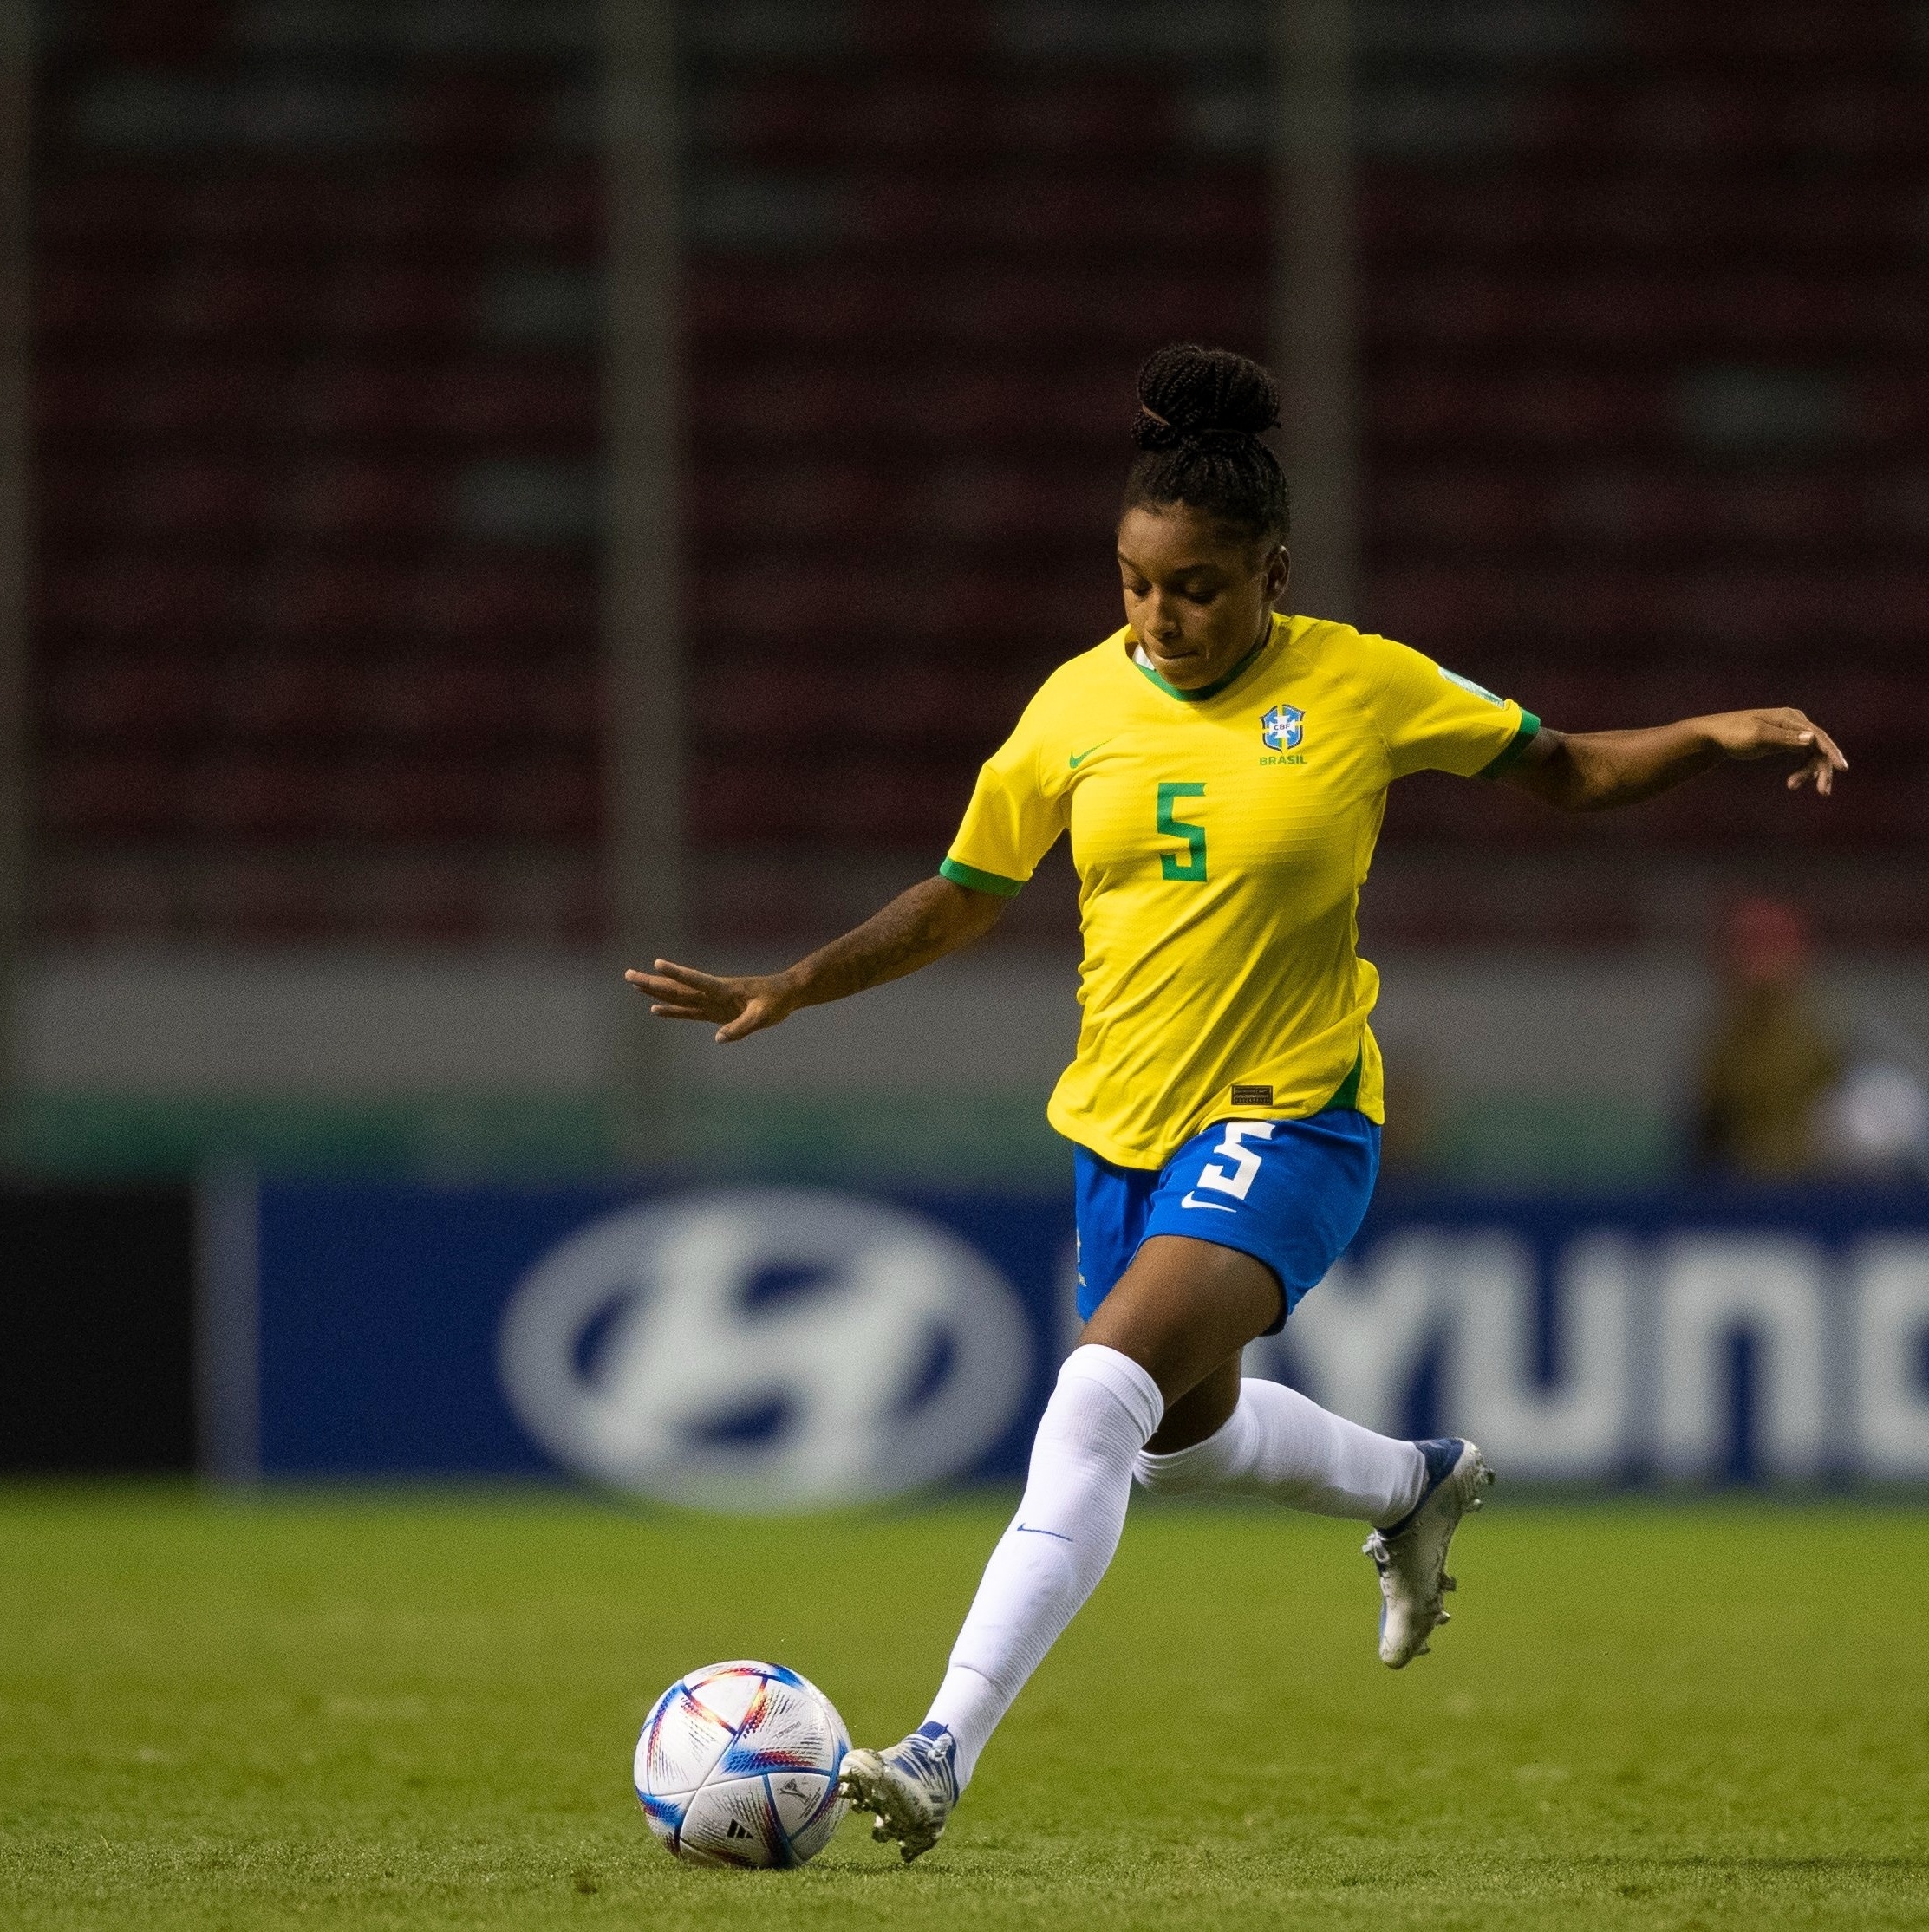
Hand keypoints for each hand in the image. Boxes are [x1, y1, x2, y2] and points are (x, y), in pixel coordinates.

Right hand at [623, 959, 801, 1042]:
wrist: (786, 993)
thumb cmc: (777, 1001)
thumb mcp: (764, 1016)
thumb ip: (742, 1027)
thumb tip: (718, 1039)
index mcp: (724, 989)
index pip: (696, 980)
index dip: (676, 973)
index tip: (657, 963)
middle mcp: (713, 993)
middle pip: (677, 988)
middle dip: (652, 982)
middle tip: (628, 974)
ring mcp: (712, 1001)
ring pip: (678, 997)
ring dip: (657, 992)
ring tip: (635, 985)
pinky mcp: (715, 1010)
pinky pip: (689, 1011)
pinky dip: (672, 1010)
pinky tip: (656, 1010)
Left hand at [1698, 708, 1846, 795]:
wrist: (1714, 737)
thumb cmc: (1733, 734)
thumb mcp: (1758, 736)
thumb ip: (1784, 738)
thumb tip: (1811, 738)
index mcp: (1791, 718)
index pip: (1818, 736)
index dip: (1831, 752)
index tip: (1841, 768)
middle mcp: (1795, 722)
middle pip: (1818, 747)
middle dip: (1821, 769)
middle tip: (1823, 792)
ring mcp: (1790, 732)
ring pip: (1811, 754)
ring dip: (1809, 772)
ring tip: (1794, 786)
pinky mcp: (1784, 742)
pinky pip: (1802, 756)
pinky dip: (1802, 770)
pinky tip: (1794, 782)